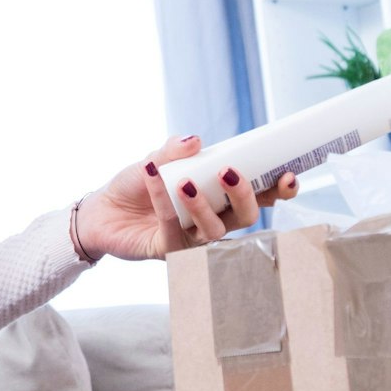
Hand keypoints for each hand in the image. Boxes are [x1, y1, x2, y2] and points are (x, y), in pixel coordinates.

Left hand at [75, 136, 300, 261]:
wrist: (101, 210)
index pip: (259, 196)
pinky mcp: (168, 250)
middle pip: (245, 217)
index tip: (289, 174)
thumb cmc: (136, 185)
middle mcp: (213, 219)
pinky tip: (151, 175)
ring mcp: (193, 238)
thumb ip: (174, 150)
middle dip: (245, 196)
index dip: (278, 189)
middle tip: (230, 173)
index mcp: (220, 196)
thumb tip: (197, 140)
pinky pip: (172, 226)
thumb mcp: (155, 159)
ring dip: (204, 204)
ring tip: (184, 182)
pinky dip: (162, 198)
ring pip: (215, 230)